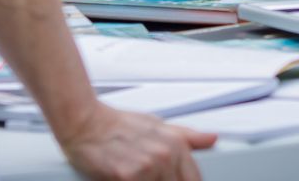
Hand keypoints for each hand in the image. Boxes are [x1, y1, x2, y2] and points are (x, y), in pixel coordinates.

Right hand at [59, 103, 214, 180]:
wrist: (86, 123)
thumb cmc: (118, 124)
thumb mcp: (158, 125)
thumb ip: (187, 136)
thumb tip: (212, 138)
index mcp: (176, 144)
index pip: (193, 179)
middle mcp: (165, 156)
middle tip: (149, 176)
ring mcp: (148, 167)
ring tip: (138, 174)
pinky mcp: (128, 177)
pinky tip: (125, 178)